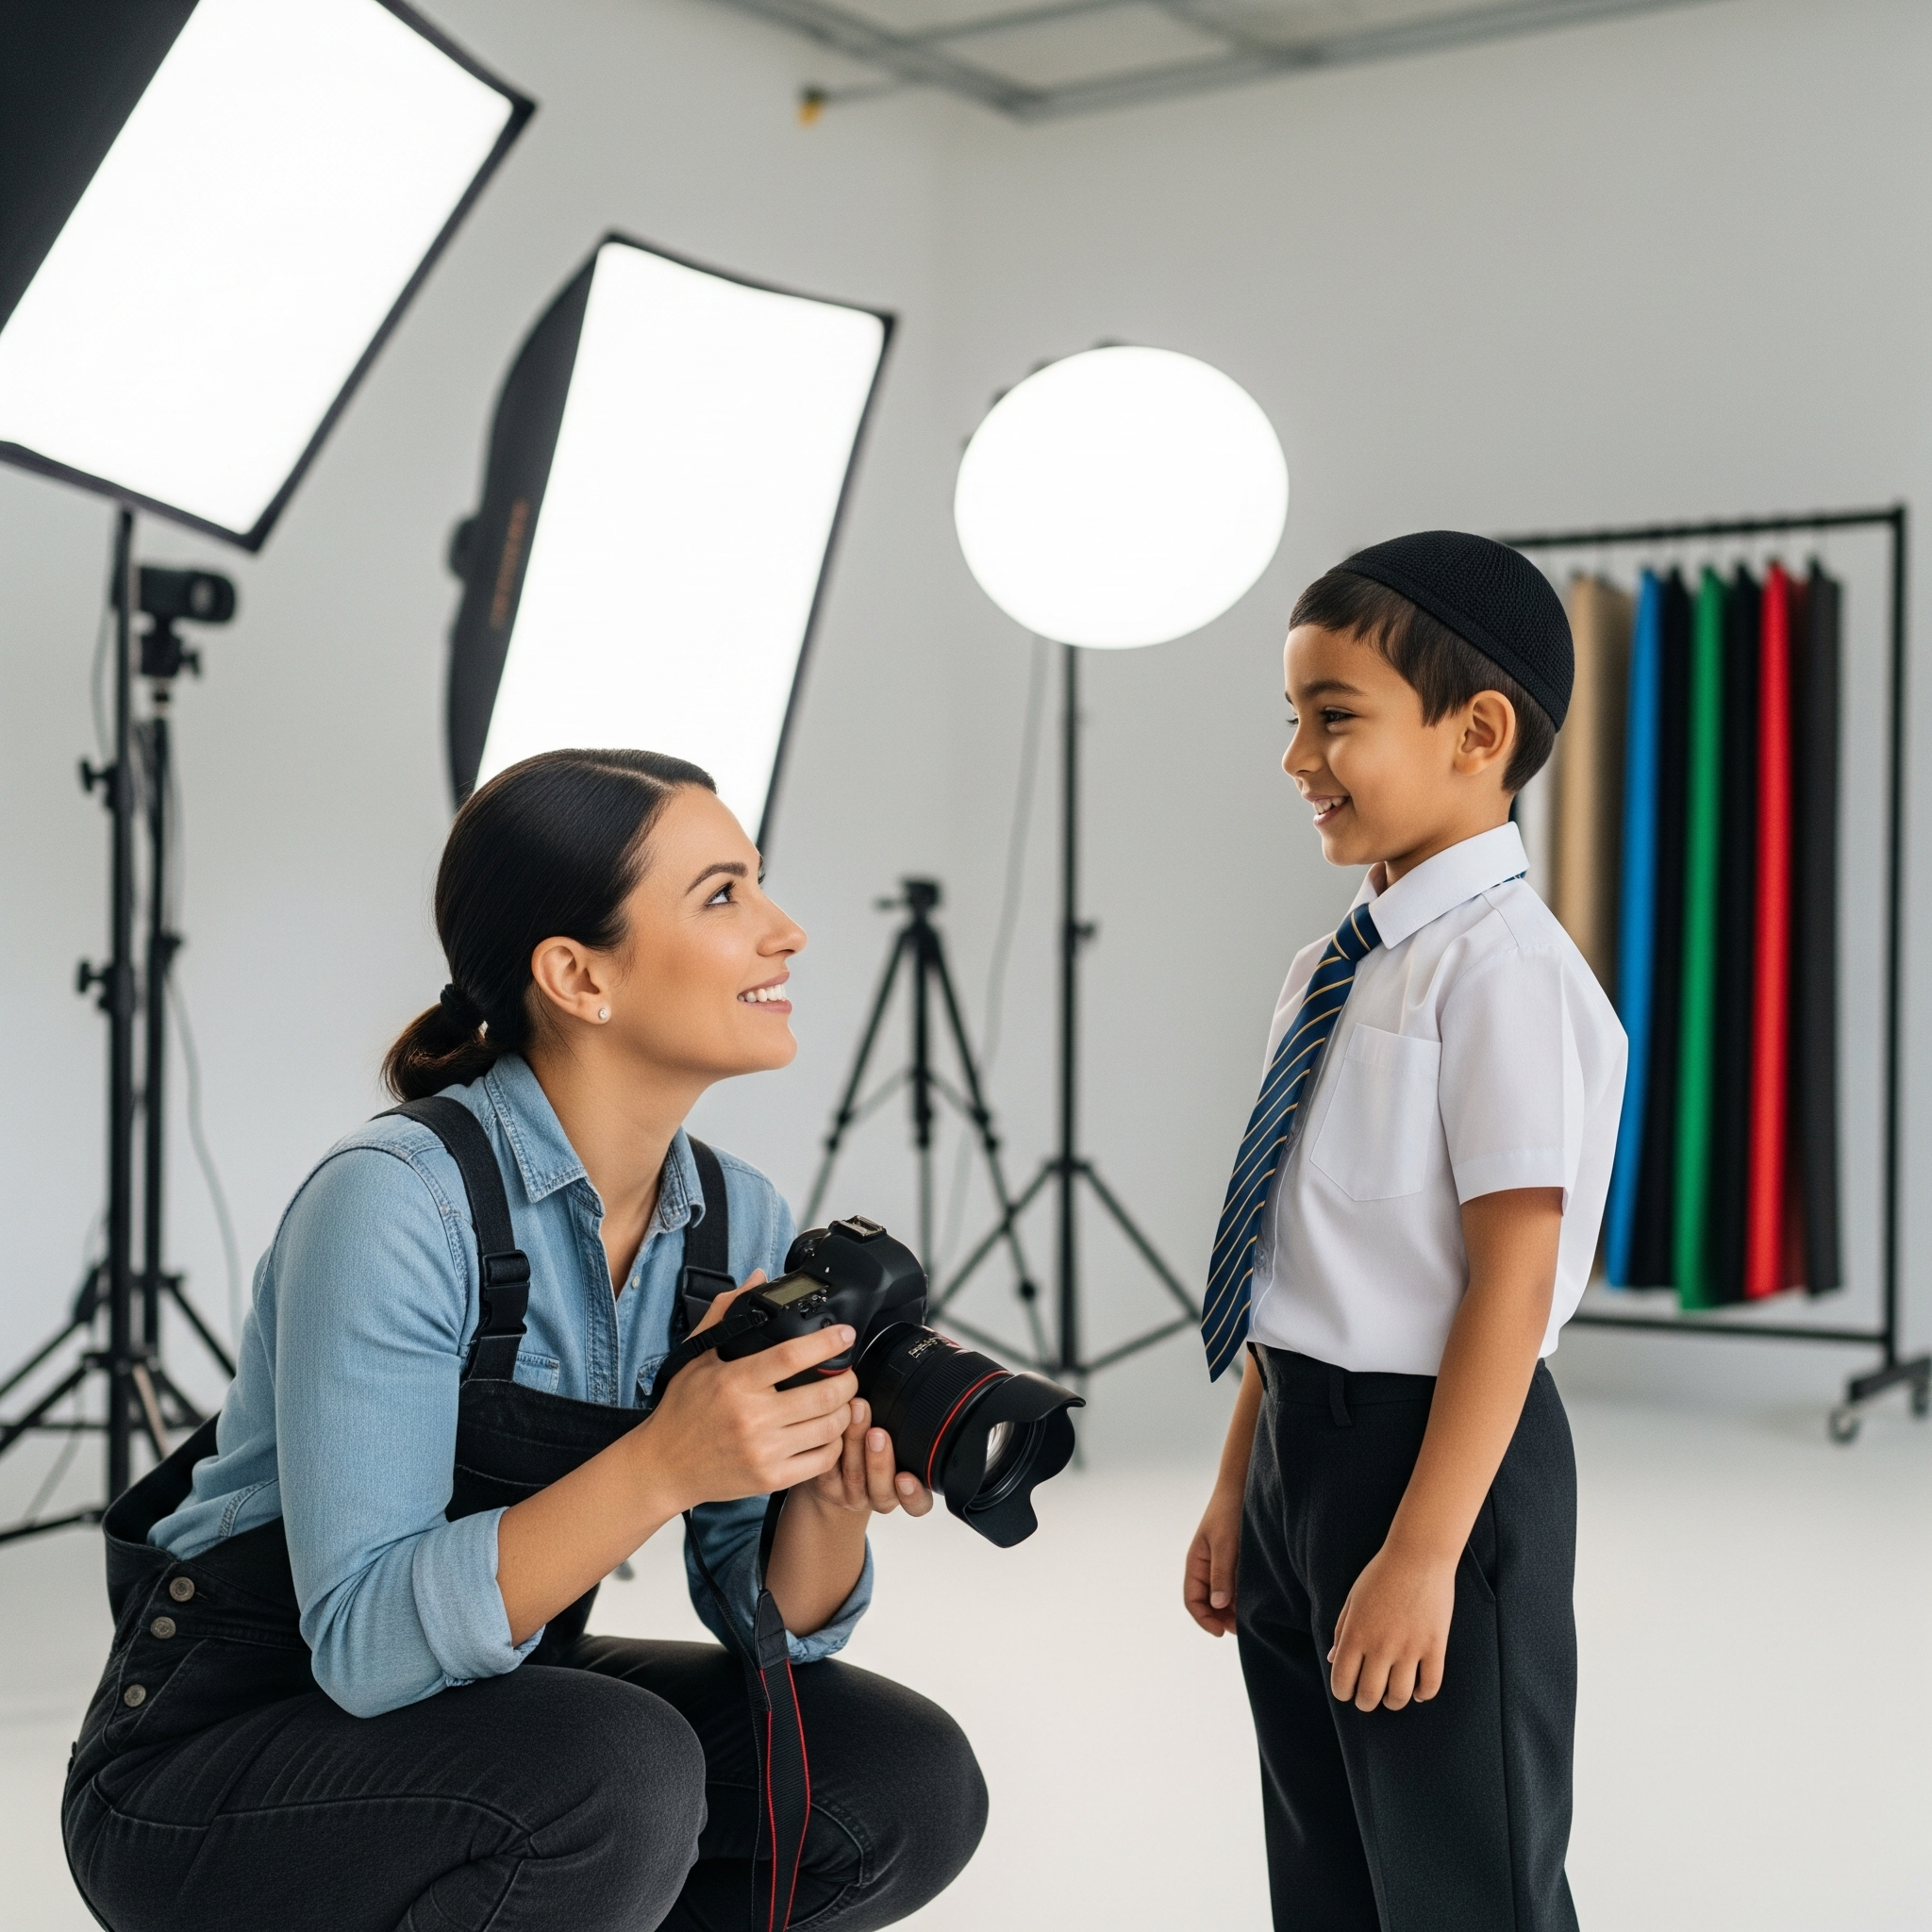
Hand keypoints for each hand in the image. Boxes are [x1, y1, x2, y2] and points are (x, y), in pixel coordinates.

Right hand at [640, 1277, 860, 1509]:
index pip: (791, 1356)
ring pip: (828, 1428)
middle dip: (847, 1380)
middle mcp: (752, 1417)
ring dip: (844, 1411)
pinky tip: (829, 1432)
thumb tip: (758, 1279)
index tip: (846, 1334)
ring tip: (842, 1401)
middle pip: (822, 1395)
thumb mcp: (697, 1356)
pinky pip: (820, 1461)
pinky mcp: (770, 1478)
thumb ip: (726, 1313)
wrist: (663, 1466)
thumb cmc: (682, 1410)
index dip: (826, 1343)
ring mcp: (763, 1451)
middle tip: (848, 1373)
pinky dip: (834, 1444)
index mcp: (735, 1382)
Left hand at [797, 1397, 933, 1520]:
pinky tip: (830, 1421)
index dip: (913, 1494)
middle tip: (877, 1433)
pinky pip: (827, 1469)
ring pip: (854, 1476)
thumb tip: (909, 1382)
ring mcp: (851, 1494)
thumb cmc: (874, 1449)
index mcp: (904, 1489)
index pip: (918, 1504)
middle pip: (882, 1488)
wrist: (839, 1473)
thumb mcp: (899, 1441)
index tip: (905, 1477)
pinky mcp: (825, 1486)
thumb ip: (904, 1427)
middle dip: (879, 1459)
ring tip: (855, 1411)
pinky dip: (830, 1444)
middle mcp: (880, 1496)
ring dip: (855, 1442)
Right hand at [1185, 1481, 1242, 1636]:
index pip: (1192, 1601)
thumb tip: (1217, 1606)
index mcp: (1196, 1563)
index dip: (1204, 1620)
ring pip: (1223, 1597)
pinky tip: (1256, 1600)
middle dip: (1222, 1618)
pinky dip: (1242, 1597)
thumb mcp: (1225, 1544)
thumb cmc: (1229, 1513)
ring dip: (1233, 1609)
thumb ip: (1221, 1574)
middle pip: (1208, 1603)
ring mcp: (1221, 1565)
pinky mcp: (1236, 1561)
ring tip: (1251, 1617)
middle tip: (1243, 1628)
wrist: (1242, 1486)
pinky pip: (1235, 1586)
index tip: (1222, 1632)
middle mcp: (1206, 1567)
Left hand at [1326, 1542, 1456, 1710]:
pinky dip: (1423, 1694)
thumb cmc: (1381, 1574)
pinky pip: (1430, 1686)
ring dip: (1393, 1702)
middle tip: (1368, 1699)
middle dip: (1366, 1703)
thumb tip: (1333, 1660)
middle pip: (1370, 1696)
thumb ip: (1341, 1631)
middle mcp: (1380, 1646)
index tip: (1347, 1692)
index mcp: (1355, 1634)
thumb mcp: (1353, 1599)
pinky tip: (1418, 1691)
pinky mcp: (1435, 1646)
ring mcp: (1409, 1648)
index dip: (1343, 1693)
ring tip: (1392, 1696)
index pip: (1342, 1681)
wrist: (1419, 1555)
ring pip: (1399, 1696)